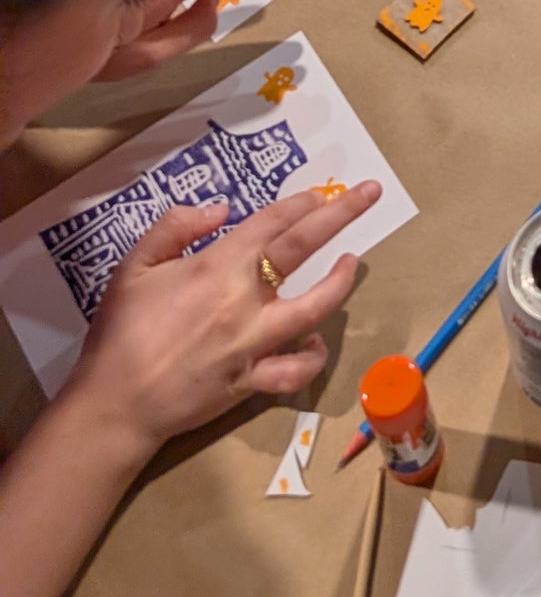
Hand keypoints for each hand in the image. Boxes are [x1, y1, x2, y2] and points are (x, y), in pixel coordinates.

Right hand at [64, 182, 376, 464]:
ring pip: (315, 309)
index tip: (321, 192)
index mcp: (217, 266)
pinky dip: (312, 358)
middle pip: (304, 247)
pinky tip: (317, 342)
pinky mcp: (252, 382)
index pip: (273, 222)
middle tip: (371, 192)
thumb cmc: (121, 332)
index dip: (301, 202)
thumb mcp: (134, 265)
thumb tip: (221, 208)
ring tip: (351, 264)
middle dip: (341, 214)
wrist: (114, 405)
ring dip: (340, 283)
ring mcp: (254, 343)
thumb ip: (175, 226)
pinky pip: (294, 371)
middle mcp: (245, 300)